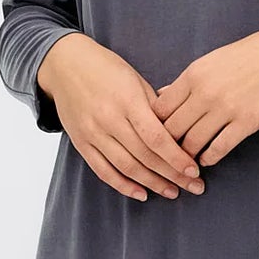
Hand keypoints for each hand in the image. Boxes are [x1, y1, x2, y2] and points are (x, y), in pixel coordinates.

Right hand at [35, 33, 206, 202]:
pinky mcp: (81, 143)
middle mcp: (108, 119)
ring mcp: (92, 133)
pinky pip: (103, 171)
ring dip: (152, 184)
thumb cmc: (106, 68)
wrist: (64, 64)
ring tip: (173, 192)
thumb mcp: (135, 79)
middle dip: (172, 175)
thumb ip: (155, 107)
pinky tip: (142, 194)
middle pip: (145, 156)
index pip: (156, 137)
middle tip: (194, 187)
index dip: (176, 158)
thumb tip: (179, 134)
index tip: (194, 171)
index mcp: (127, 100)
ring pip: (126, 167)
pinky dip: (123, 185)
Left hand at [153, 15, 258, 167]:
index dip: (154, 126)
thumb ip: (187, 80)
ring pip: (192, 143)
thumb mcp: (213, 60)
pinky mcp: (247, 122)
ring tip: (186, 162)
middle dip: (167, 146)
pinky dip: (209, 158)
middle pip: (171, 130)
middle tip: (167, 156)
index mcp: (194, 74)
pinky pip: (219, 149)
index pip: (159, 109)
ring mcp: (226, 108)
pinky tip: (207, 160)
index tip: (158, 135)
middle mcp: (205, 92)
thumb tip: (162, 95)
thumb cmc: (253, 54)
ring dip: (186, 157)